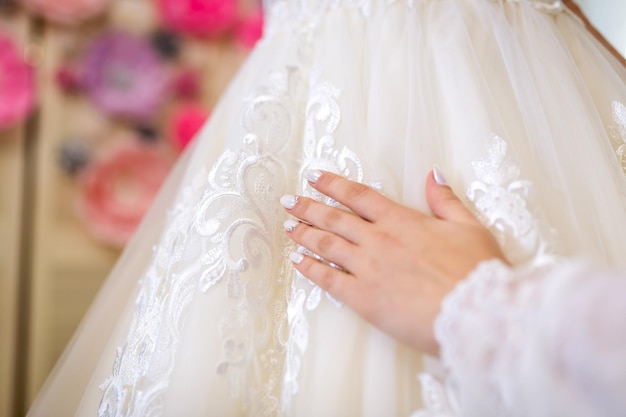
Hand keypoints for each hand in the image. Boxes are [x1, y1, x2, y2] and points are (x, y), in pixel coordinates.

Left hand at [280, 169, 508, 354]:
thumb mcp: (469, 227)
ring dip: (305, 233)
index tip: (314, 177)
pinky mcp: (363, 298)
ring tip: (288, 226)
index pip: (359, 196)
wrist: (475, 314)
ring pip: (327, 245)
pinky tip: (298, 261)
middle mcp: (379, 240)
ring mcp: (368, 269)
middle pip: (335, 218)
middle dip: (309, 207)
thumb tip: (433, 174)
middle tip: (289, 201)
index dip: (333, 184)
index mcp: (402, 221)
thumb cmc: (476, 272)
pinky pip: (328, 279)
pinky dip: (310, 268)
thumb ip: (445, 201)